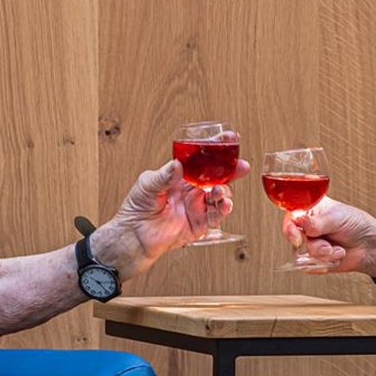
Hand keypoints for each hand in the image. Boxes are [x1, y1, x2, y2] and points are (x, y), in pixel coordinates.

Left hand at [94, 158, 251, 276]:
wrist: (134, 236)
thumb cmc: (136, 208)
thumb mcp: (147, 184)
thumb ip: (164, 175)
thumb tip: (178, 165)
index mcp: (181, 177)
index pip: (202, 160)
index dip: (215, 149)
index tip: (227, 138)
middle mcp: (191, 191)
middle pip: (217, 177)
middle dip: (231, 170)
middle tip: (241, 166)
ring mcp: (196, 207)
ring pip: (219, 196)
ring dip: (225, 191)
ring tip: (220, 190)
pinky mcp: (199, 225)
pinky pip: (216, 216)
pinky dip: (223, 210)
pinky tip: (225, 204)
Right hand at [282, 196, 375, 281]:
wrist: (371, 245)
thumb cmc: (357, 224)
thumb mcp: (338, 217)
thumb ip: (318, 222)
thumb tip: (300, 222)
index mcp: (310, 209)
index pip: (290, 215)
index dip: (290, 227)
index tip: (298, 238)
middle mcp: (307, 226)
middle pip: (293, 237)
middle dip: (314, 244)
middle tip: (326, 246)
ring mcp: (310, 242)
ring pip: (303, 253)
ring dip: (324, 254)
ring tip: (338, 249)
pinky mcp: (314, 259)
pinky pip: (310, 265)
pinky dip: (326, 263)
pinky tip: (338, 256)